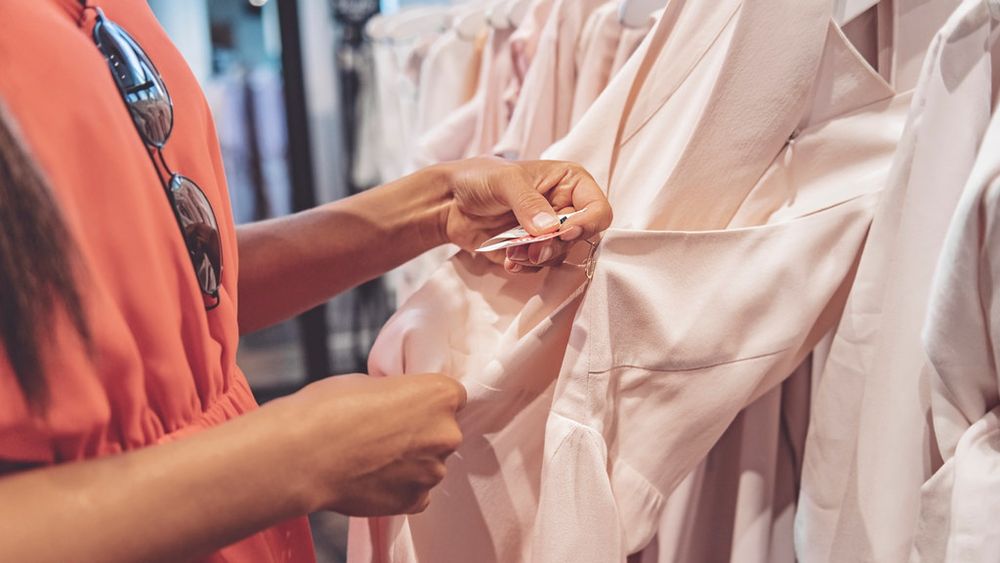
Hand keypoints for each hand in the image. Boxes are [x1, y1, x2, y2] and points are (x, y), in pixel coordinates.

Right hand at [273, 373, 465, 515]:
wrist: (302, 454)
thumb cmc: (329, 410)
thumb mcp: (369, 382)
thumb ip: (397, 394)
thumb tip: (398, 404)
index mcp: (441, 395)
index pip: (453, 397)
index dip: (428, 402)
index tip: (409, 407)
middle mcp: (446, 433)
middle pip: (444, 432)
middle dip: (420, 433)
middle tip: (385, 433)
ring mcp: (432, 471)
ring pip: (429, 464)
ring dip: (410, 462)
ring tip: (371, 457)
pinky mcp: (414, 501)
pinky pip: (415, 491)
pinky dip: (399, 486)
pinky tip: (372, 477)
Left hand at [439, 157, 612, 273]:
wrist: (448, 202)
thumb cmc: (479, 178)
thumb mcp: (505, 181)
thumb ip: (529, 203)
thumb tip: (551, 228)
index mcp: (569, 182)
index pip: (598, 210)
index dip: (586, 224)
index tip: (563, 232)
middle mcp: (565, 207)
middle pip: (581, 239)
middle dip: (555, 246)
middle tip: (532, 248)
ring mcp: (549, 231)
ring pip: (560, 255)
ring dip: (537, 257)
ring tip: (512, 251)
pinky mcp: (532, 250)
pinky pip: (540, 267)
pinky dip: (525, 266)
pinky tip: (507, 258)